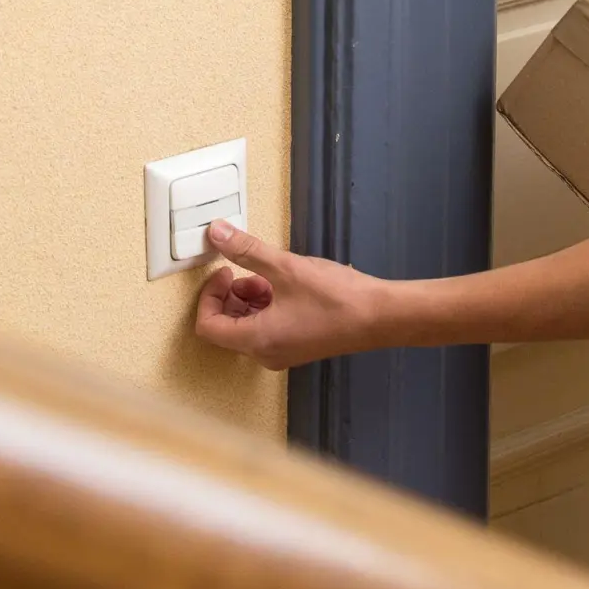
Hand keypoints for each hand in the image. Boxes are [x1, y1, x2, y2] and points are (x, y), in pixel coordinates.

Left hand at [194, 221, 389, 370]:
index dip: (208, 296)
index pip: (207, 325)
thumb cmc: (337, 299)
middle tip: (243, 272)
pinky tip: (286, 288)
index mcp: (256, 340)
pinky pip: (268, 331)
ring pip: (247, 328)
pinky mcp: (299, 347)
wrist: (381, 317)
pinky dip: (267, 309)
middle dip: (230, 296)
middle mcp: (266, 353)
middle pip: (226, 327)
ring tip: (269, 277)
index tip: (223, 273)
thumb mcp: (286, 268)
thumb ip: (246, 251)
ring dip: (249, 301)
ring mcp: (283, 353)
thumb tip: (218, 234)